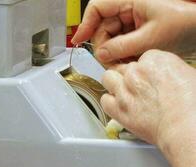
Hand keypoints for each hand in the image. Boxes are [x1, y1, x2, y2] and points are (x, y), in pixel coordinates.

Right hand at [72, 0, 195, 63]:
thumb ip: (122, 46)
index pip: (97, 8)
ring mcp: (131, 18)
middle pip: (102, 28)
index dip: (85, 25)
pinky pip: (121, 42)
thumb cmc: (184, 23)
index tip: (78, 41)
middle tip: (111, 62)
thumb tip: (101, 54)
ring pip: (111, 37)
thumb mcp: (150, 37)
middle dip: (106, 47)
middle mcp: (127, 7)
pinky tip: (131, 60)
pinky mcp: (135, 29)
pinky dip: (123, 53)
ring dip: (115, 53)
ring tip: (126, 63)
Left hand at [100, 50, 195, 145]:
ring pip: (108, 78)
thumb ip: (169, 70)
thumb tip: (168, 75)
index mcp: (155, 59)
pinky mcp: (118, 109)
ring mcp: (124, 90)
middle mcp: (136, 72)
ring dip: (114, 84)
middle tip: (137, 88)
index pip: (140, 58)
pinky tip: (118, 106)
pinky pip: (104, 100)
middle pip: (122, 67)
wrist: (186, 126)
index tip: (147, 78)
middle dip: (128, 76)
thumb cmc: (192, 104)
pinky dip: (109, 103)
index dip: (143, 69)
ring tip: (123, 93)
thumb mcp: (188, 75)